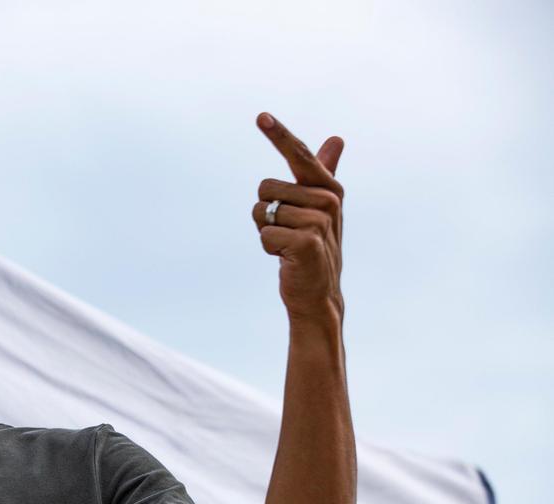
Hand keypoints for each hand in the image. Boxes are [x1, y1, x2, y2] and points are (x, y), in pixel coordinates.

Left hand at [251, 112, 345, 321]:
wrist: (318, 293)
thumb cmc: (313, 247)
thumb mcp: (319, 208)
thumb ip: (323, 172)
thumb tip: (337, 138)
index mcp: (328, 188)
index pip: (300, 155)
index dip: (279, 134)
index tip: (261, 115)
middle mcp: (327, 200)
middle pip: (266, 187)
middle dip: (266, 212)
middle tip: (288, 232)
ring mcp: (319, 221)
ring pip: (262, 212)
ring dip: (266, 231)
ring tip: (288, 245)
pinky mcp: (307, 241)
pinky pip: (265, 235)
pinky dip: (268, 248)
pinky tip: (287, 258)